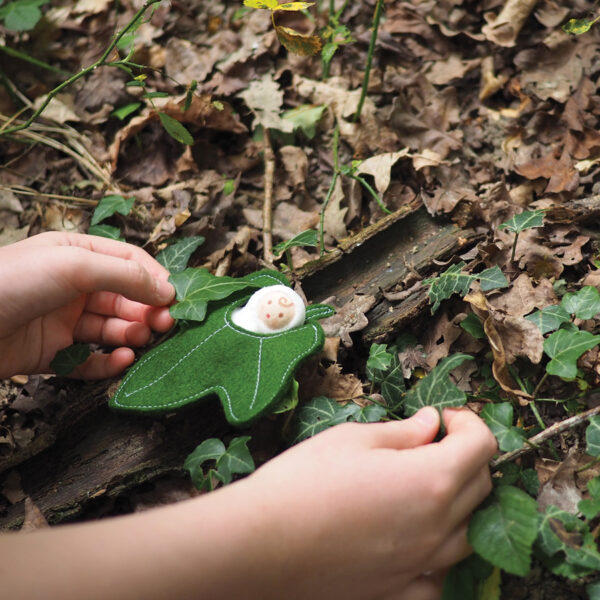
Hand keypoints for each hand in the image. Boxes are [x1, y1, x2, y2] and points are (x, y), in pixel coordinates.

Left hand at [0, 231, 174, 378]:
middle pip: (124, 298)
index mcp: (77, 254)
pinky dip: (108, 362)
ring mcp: (62, 321)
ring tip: (139, 340)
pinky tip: (121, 360)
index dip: (154, 279)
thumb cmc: (12, 282)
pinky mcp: (51, 354)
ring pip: (110, 328)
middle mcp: (73, 286)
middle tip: (164, 325)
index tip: (174, 299)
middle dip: (147, 310)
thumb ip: (124, 275)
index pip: (129, 263)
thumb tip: (167, 290)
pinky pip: (89, 359)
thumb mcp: (73, 265)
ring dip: (130, 335)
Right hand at [234, 407, 496, 599]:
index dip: (467, 421)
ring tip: (425, 485)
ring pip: (469, 532)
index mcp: (431, 480)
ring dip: (459, 501)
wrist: (262, 544)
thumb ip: (402, 432)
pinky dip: (440, 555)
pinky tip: (417, 540)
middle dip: (465, 455)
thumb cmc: (304, 481)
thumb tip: (431, 423)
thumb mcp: (353, 439)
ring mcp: (422, 565)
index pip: (480, 444)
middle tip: (431, 442)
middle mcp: (437, 527)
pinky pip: (440, 578)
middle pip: (481, 485)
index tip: (443, 416)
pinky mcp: (400, 592)